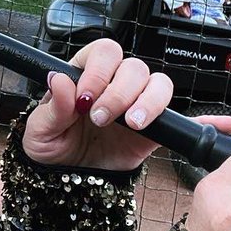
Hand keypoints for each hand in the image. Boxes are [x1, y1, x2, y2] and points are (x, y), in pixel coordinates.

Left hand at [22, 39, 178, 170]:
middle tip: (100, 118)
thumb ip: (53, 106)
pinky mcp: (153, 129)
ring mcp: (136, 104)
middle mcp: (114, 84)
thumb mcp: (40, 128)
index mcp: (85, 74)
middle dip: (118, 93)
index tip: (85, 98)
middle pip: (133, 67)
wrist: (66, 177)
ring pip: (159, 84)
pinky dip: (187, 118)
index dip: (98, 71)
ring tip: (131, 125)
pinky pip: (175, 117)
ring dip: (147, 103)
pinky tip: (190, 123)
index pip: (103, 53)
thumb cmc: (51, 144)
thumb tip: (59, 79)